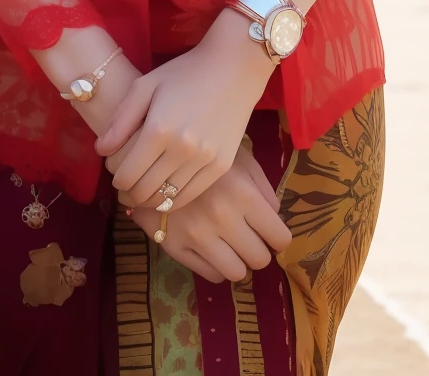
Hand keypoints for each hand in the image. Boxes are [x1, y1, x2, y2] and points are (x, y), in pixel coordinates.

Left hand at [97, 9, 272, 210]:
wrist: (233, 68)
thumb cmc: (184, 72)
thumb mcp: (145, 86)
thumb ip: (120, 120)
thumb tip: (100, 151)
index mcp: (158, 129)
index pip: (127, 175)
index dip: (115, 180)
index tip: (114, 173)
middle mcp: (182, 149)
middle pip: (144, 191)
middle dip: (128, 194)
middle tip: (125, 187)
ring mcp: (204, 160)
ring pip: (167, 199)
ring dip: (149, 199)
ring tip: (142, 191)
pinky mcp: (222, 165)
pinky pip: (191, 195)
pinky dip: (173, 199)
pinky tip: (165, 191)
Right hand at [128, 145, 291, 282]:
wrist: (148, 154)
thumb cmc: (202, 153)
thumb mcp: (239, 158)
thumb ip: (262, 187)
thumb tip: (275, 217)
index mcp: (244, 194)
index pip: (279, 238)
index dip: (278, 237)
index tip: (270, 233)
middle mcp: (223, 218)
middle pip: (260, 259)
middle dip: (258, 249)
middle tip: (248, 237)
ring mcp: (197, 236)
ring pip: (236, 273)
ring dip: (237, 261)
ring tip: (230, 244)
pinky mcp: (175, 247)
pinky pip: (211, 275)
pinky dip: (216, 265)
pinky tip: (211, 246)